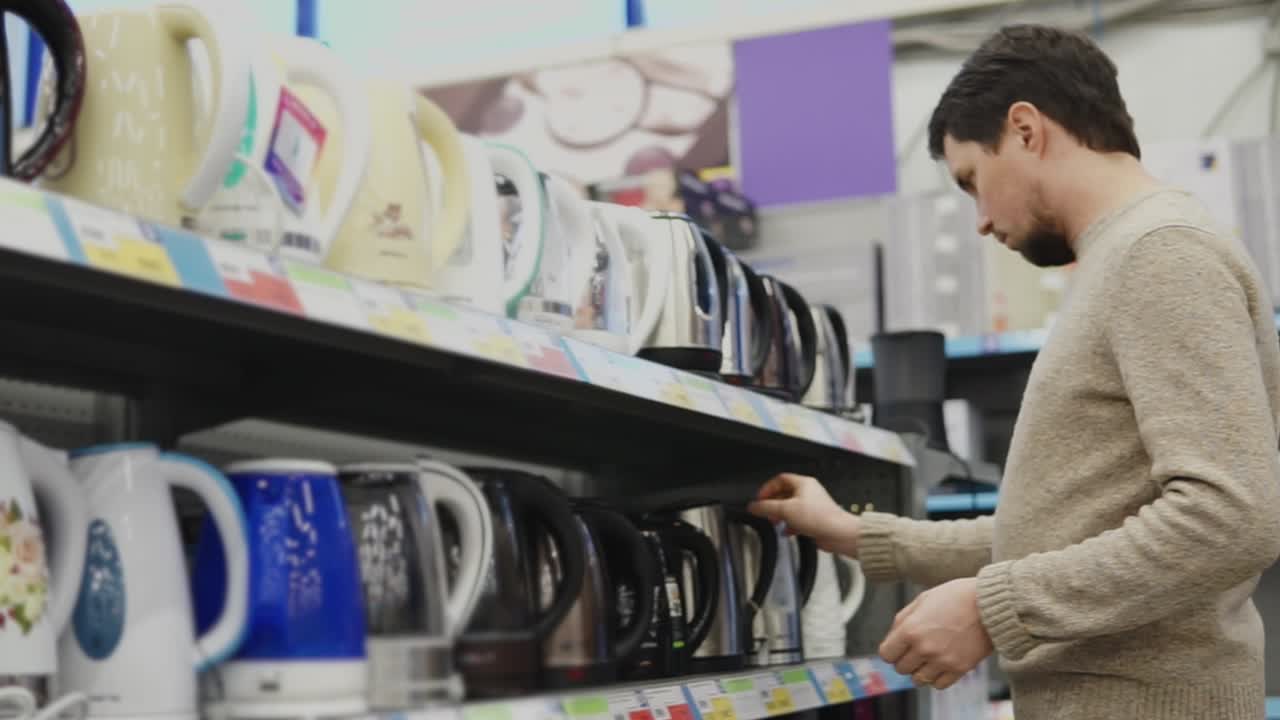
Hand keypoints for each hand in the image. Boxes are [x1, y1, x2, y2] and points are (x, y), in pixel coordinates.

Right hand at [747, 473, 859, 555]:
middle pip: (785, 493)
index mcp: (803, 483)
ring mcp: (813, 505)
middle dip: (773, 503)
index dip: (767, 488)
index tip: (760, 498)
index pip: (780, 479)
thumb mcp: (786, 510)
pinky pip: (799, 518)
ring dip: (781, 515)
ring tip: (774, 521)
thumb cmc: (819, 517)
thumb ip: (767, 508)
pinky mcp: (816, 518)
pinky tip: (786, 531)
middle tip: (765, 510)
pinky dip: (790, 524)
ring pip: (791, 507)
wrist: (838, 533)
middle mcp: (809, 492)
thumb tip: (753, 506)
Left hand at [878, 578, 993, 689]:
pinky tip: (941, 664)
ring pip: (918, 680)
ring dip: (920, 670)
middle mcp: (924, 648)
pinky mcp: (959, 669)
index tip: (897, 647)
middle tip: (915, 650)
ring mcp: (942, 660)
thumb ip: (903, 619)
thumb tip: (893, 637)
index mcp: (911, 629)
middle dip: (905, 659)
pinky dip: (937, 677)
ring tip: (929, 657)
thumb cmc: (957, 597)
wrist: (991, 604)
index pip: (886, 655)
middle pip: (901, 668)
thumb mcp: (923, 599)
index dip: (891, 650)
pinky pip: (939, 685)